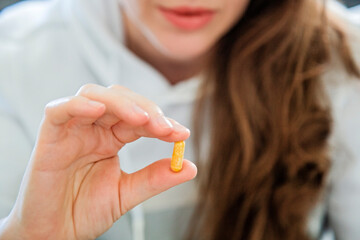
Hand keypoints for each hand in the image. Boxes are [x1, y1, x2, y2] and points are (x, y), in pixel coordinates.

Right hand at [0, 84, 196, 239]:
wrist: (54, 234)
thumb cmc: (84, 211)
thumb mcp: (126, 194)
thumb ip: (155, 178)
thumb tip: (190, 167)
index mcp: (111, 139)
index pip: (139, 119)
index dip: (161, 122)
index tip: (182, 133)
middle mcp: (93, 128)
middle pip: (120, 99)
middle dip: (146, 109)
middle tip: (166, 127)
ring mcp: (72, 130)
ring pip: (94, 95)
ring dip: (121, 103)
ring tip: (142, 119)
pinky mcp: (49, 136)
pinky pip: (59, 110)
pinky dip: (78, 105)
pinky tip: (99, 110)